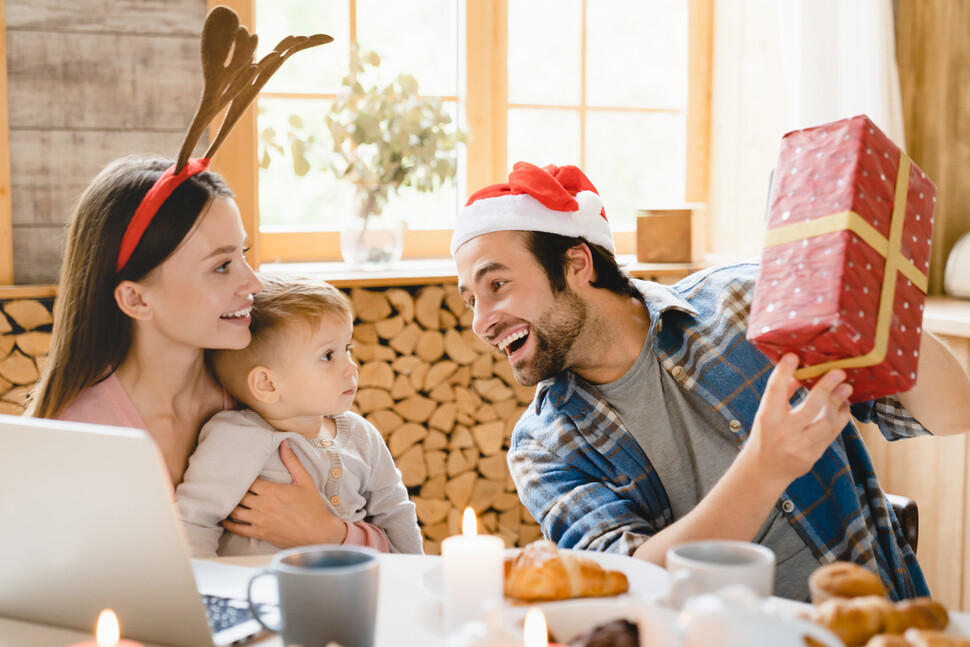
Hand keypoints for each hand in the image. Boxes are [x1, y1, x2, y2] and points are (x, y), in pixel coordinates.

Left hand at [221, 439, 347, 547]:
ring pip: (234, 511)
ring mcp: (260, 520)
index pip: (248, 480)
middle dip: (233, 490)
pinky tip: (223, 520)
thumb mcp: (305, 480)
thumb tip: (284, 442)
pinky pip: (238, 529)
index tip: (238, 473)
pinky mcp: (260, 533)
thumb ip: (292, 461)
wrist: (319, 533)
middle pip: (239, 495)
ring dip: (228, 505)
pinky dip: (228, 524)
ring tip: (224, 500)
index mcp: (272, 490)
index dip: (241, 476)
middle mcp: (262, 505)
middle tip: (227, 486)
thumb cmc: (313, 507)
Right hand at [740, 353, 852, 489]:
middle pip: (809, 407)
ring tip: (846, 388)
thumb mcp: (766, 413)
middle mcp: (782, 432)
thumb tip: (801, 371)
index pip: (774, 391)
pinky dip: (841, 418)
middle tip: (838, 372)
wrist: (764, 470)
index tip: (793, 356)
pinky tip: (844, 406)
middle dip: (826, 388)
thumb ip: (781, 393)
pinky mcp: (811, 456)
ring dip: (838, 403)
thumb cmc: (765, 434)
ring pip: (825, 422)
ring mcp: (798, 446)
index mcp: (767, 418)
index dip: (783, 372)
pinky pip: (831, 434)